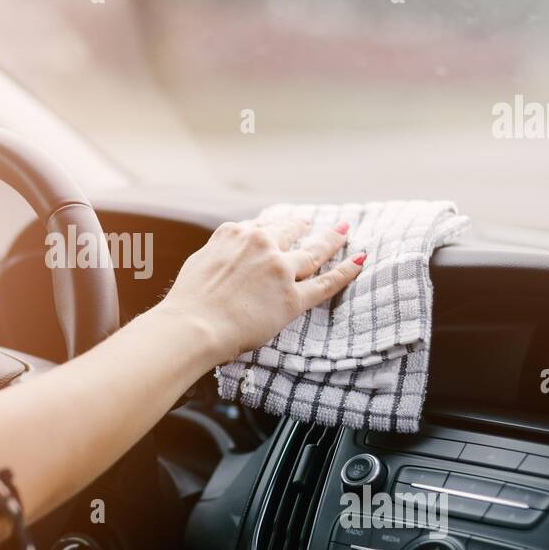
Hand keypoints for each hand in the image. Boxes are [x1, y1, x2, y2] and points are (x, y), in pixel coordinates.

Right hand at [158, 216, 364, 363]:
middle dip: (302, 226)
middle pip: (290, 231)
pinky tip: (360, 260)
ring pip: (314, 251)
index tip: (283, 225)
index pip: (261, 226)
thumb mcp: (199, 262)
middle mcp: (261, 245)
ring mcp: (280, 270)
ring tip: (343, 231)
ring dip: (332, 239)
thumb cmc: (188, 302)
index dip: (275, 226)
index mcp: (235, 234)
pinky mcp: (293, 298)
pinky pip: (327, 281)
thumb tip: (225, 256)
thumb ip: (219, 254)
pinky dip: (347, 270)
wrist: (194, 325)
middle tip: (312, 224)